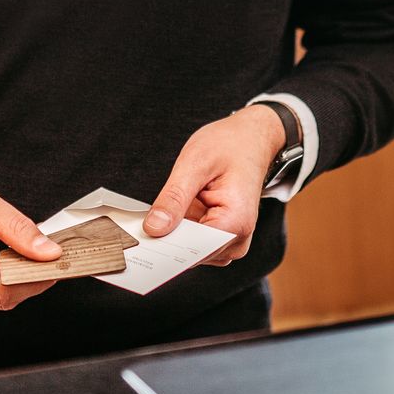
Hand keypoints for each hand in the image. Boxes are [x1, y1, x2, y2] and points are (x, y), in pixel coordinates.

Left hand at [141, 106, 284, 265]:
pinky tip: (181, 208)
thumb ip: (174, 198)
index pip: (193, 249)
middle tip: (156, 209)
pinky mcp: (221, 239)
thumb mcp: (195, 162)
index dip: (165, 242)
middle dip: (169, 235)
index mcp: (237, 222)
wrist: (250, 140)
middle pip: (191, 253)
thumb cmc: (230, 146)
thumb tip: (153, 229)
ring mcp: (230, 242)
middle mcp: (238, 239)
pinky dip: (182, 228)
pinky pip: (194, 243)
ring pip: (189, 250)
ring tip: (177, 201)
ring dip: (176, 230)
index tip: (143, 233)